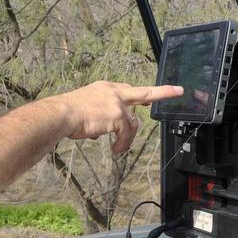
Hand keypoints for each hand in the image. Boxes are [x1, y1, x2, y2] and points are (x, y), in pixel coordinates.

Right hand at [50, 81, 183, 153]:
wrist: (61, 114)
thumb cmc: (66, 113)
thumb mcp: (83, 107)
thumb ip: (96, 116)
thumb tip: (97, 131)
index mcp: (104, 88)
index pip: (126, 89)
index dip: (137, 94)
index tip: (148, 98)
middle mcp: (113, 92)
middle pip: (143, 92)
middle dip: (162, 92)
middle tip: (177, 91)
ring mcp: (117, 103)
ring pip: (132, 123)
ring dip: (127, 137)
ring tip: (118, 147)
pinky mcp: (118, 115)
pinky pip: (125, 134)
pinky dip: (121, 144)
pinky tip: (115, 149)